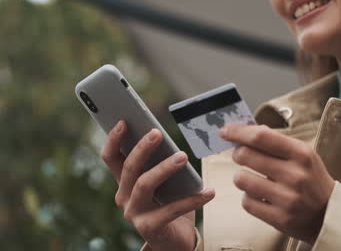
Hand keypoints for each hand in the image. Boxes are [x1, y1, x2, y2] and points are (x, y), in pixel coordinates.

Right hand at [101, 121, 214, 250]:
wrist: (174, 240)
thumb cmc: (169, 204)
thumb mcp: (163, 181)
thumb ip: (159, 163)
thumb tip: (165, 136)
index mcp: (124, 182)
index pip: (111, 158)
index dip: (114, 139)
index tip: (124, 121)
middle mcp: (124, 197)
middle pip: (129, 168)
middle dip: (142, 148)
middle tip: (157, 133)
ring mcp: (134, 214)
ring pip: (145, 185)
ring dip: (164, 168)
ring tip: (183, 156)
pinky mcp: (149, 228)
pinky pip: (172, 209)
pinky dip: (193, 199)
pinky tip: (209, 191)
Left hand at [220, 124, 333, 244]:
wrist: (330, 215)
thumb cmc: (311, 179)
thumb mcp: (303, 154)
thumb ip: (276, 141)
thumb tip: (247, 129)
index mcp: (301, 153)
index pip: (260, 137)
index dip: (237, 132)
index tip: (224, 131)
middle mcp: (295, 175)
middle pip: (245, 155)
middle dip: (238, 153)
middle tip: (241, 155)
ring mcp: (287, 198)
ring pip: (241, 179)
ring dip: (242, 177)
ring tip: (254, 179)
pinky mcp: (279, 218)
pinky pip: (246, 202)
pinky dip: (249, 197)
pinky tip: (261, 196)